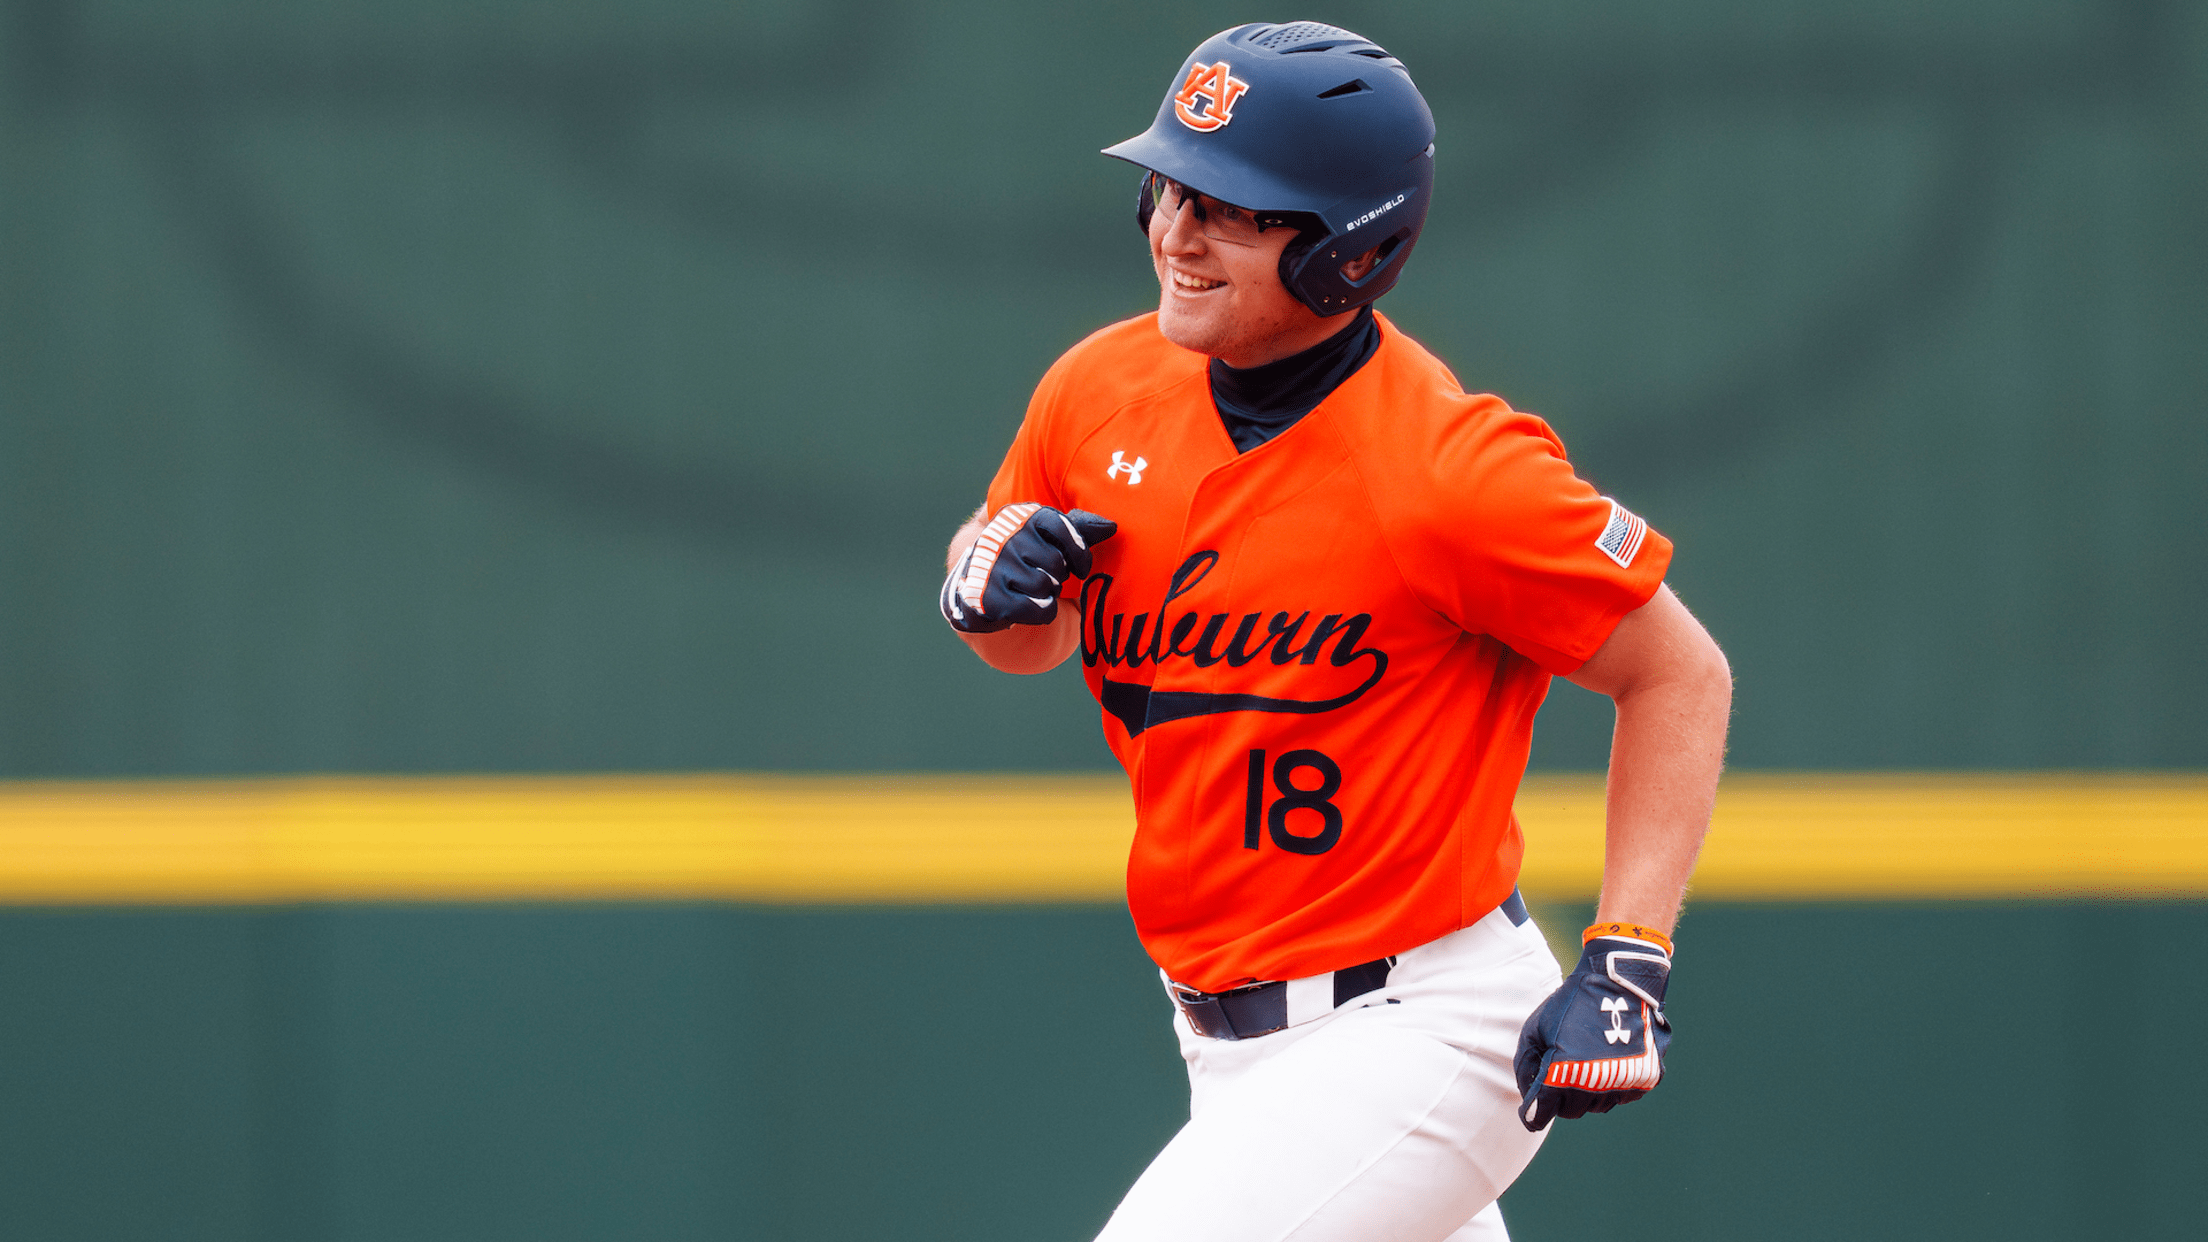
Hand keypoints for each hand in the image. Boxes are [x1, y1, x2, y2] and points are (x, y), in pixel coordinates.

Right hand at [940, 504, 1116, 633]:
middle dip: (1058, 576)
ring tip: (1031, 588)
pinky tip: (1027, 605)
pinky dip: (1041, 612)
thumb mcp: (1047, 536)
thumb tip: (1112, 526)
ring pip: (1046, 586)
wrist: (978, 582)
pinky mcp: (989, 596)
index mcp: (1021, 515)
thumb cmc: (1025, 557)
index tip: (1081, 568)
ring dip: (1047, 594)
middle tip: (1044, 576)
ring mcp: (992, 566)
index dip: (1079, 552)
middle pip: (1057, 562)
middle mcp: (1003, 536)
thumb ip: (1078, 529)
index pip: (1063, 527)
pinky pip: (1037, 609)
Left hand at [1514, 928, 1671, 1130]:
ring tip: (1585, 1060)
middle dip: (1560, 1098)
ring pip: (1596, 1105)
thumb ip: (1526, 1066)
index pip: (1542, 1111)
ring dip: (1586, 1092)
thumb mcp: (1536, 1028)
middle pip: (1570, 1111)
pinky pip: (1621, 1096)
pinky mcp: (1646, 1079)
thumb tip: (1529, 1100)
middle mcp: (1595, 1082)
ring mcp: (1624, 1082)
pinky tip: (1607, 1060)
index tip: (1530, 1114)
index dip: (1532, 1114)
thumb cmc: (1571, 1003)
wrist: (1620, 981)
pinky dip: (1611, 1085)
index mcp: (1564, 1070)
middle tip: (1560, 1073)